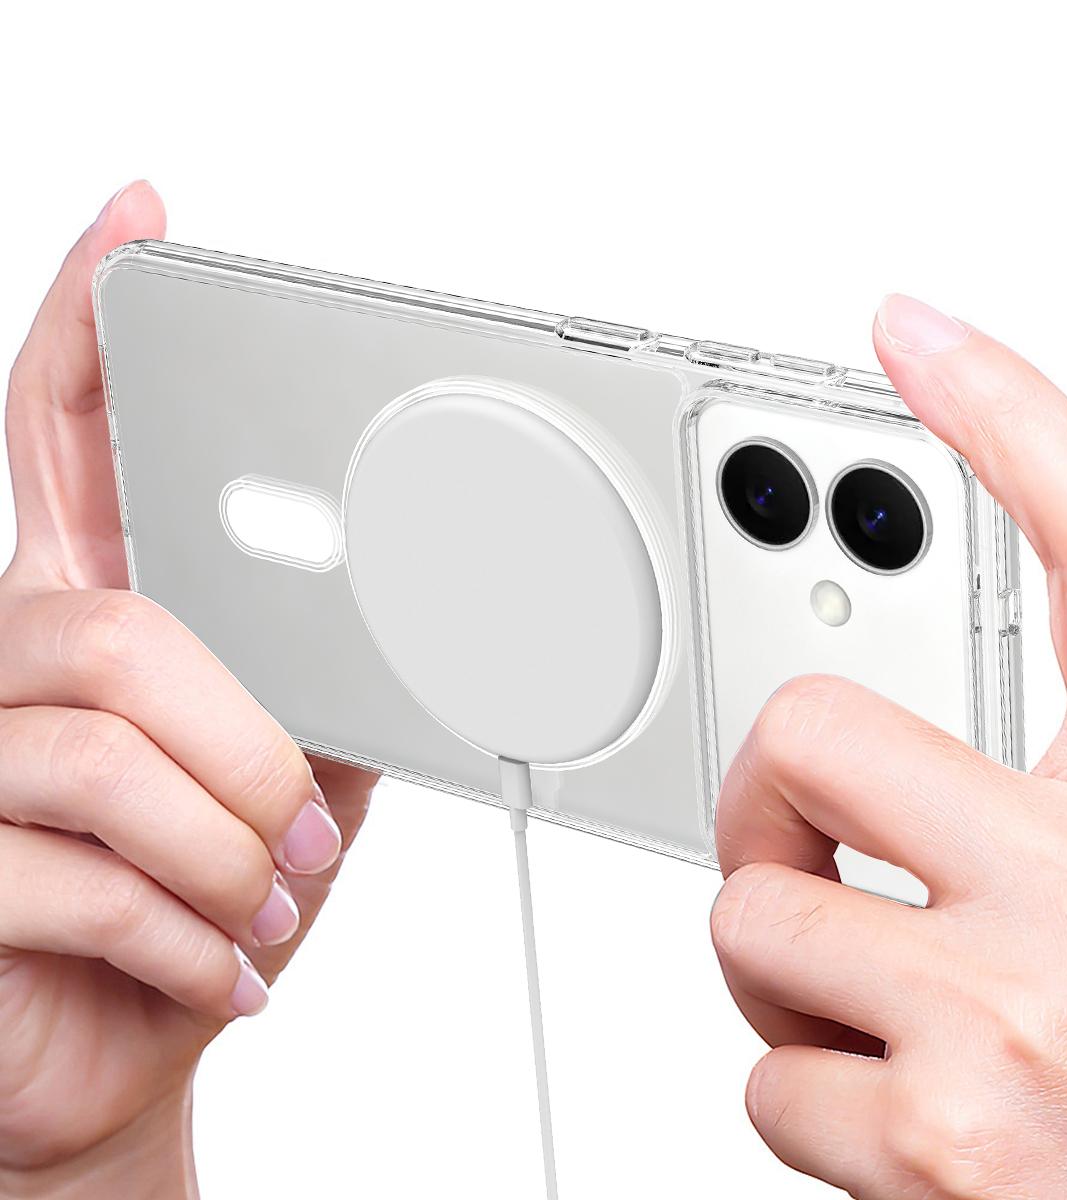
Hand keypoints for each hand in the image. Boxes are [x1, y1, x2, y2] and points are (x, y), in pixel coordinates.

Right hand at [0, 184, 376, 1198]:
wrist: (141, 1037)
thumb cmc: (217, 895)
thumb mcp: (297, 769)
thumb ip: (321, 680)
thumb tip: (414, 608)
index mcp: (92, 613)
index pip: (66, 432)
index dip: (92, 320)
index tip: (141, 224)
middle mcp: (7, 661)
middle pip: (118, 621)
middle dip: (248, 740)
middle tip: (307, 823)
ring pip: (102, 740)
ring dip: (231, 838)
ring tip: (273, 899)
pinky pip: (77, 869)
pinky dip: (188, 930)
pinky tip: (221, 963)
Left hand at [711, 294, 1066, 1197]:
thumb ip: (1038, 820)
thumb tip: (861, 774)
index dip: (1012, 417)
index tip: (916, 331)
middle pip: (813, 727)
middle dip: (766, 806)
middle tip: (808, 869)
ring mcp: (1022, 1005)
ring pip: (751, 910)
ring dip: (783, 980)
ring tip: (883, 1038)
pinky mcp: (944, 1128)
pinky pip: (762, 1071)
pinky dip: (798, 1103)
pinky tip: (898, 1135)